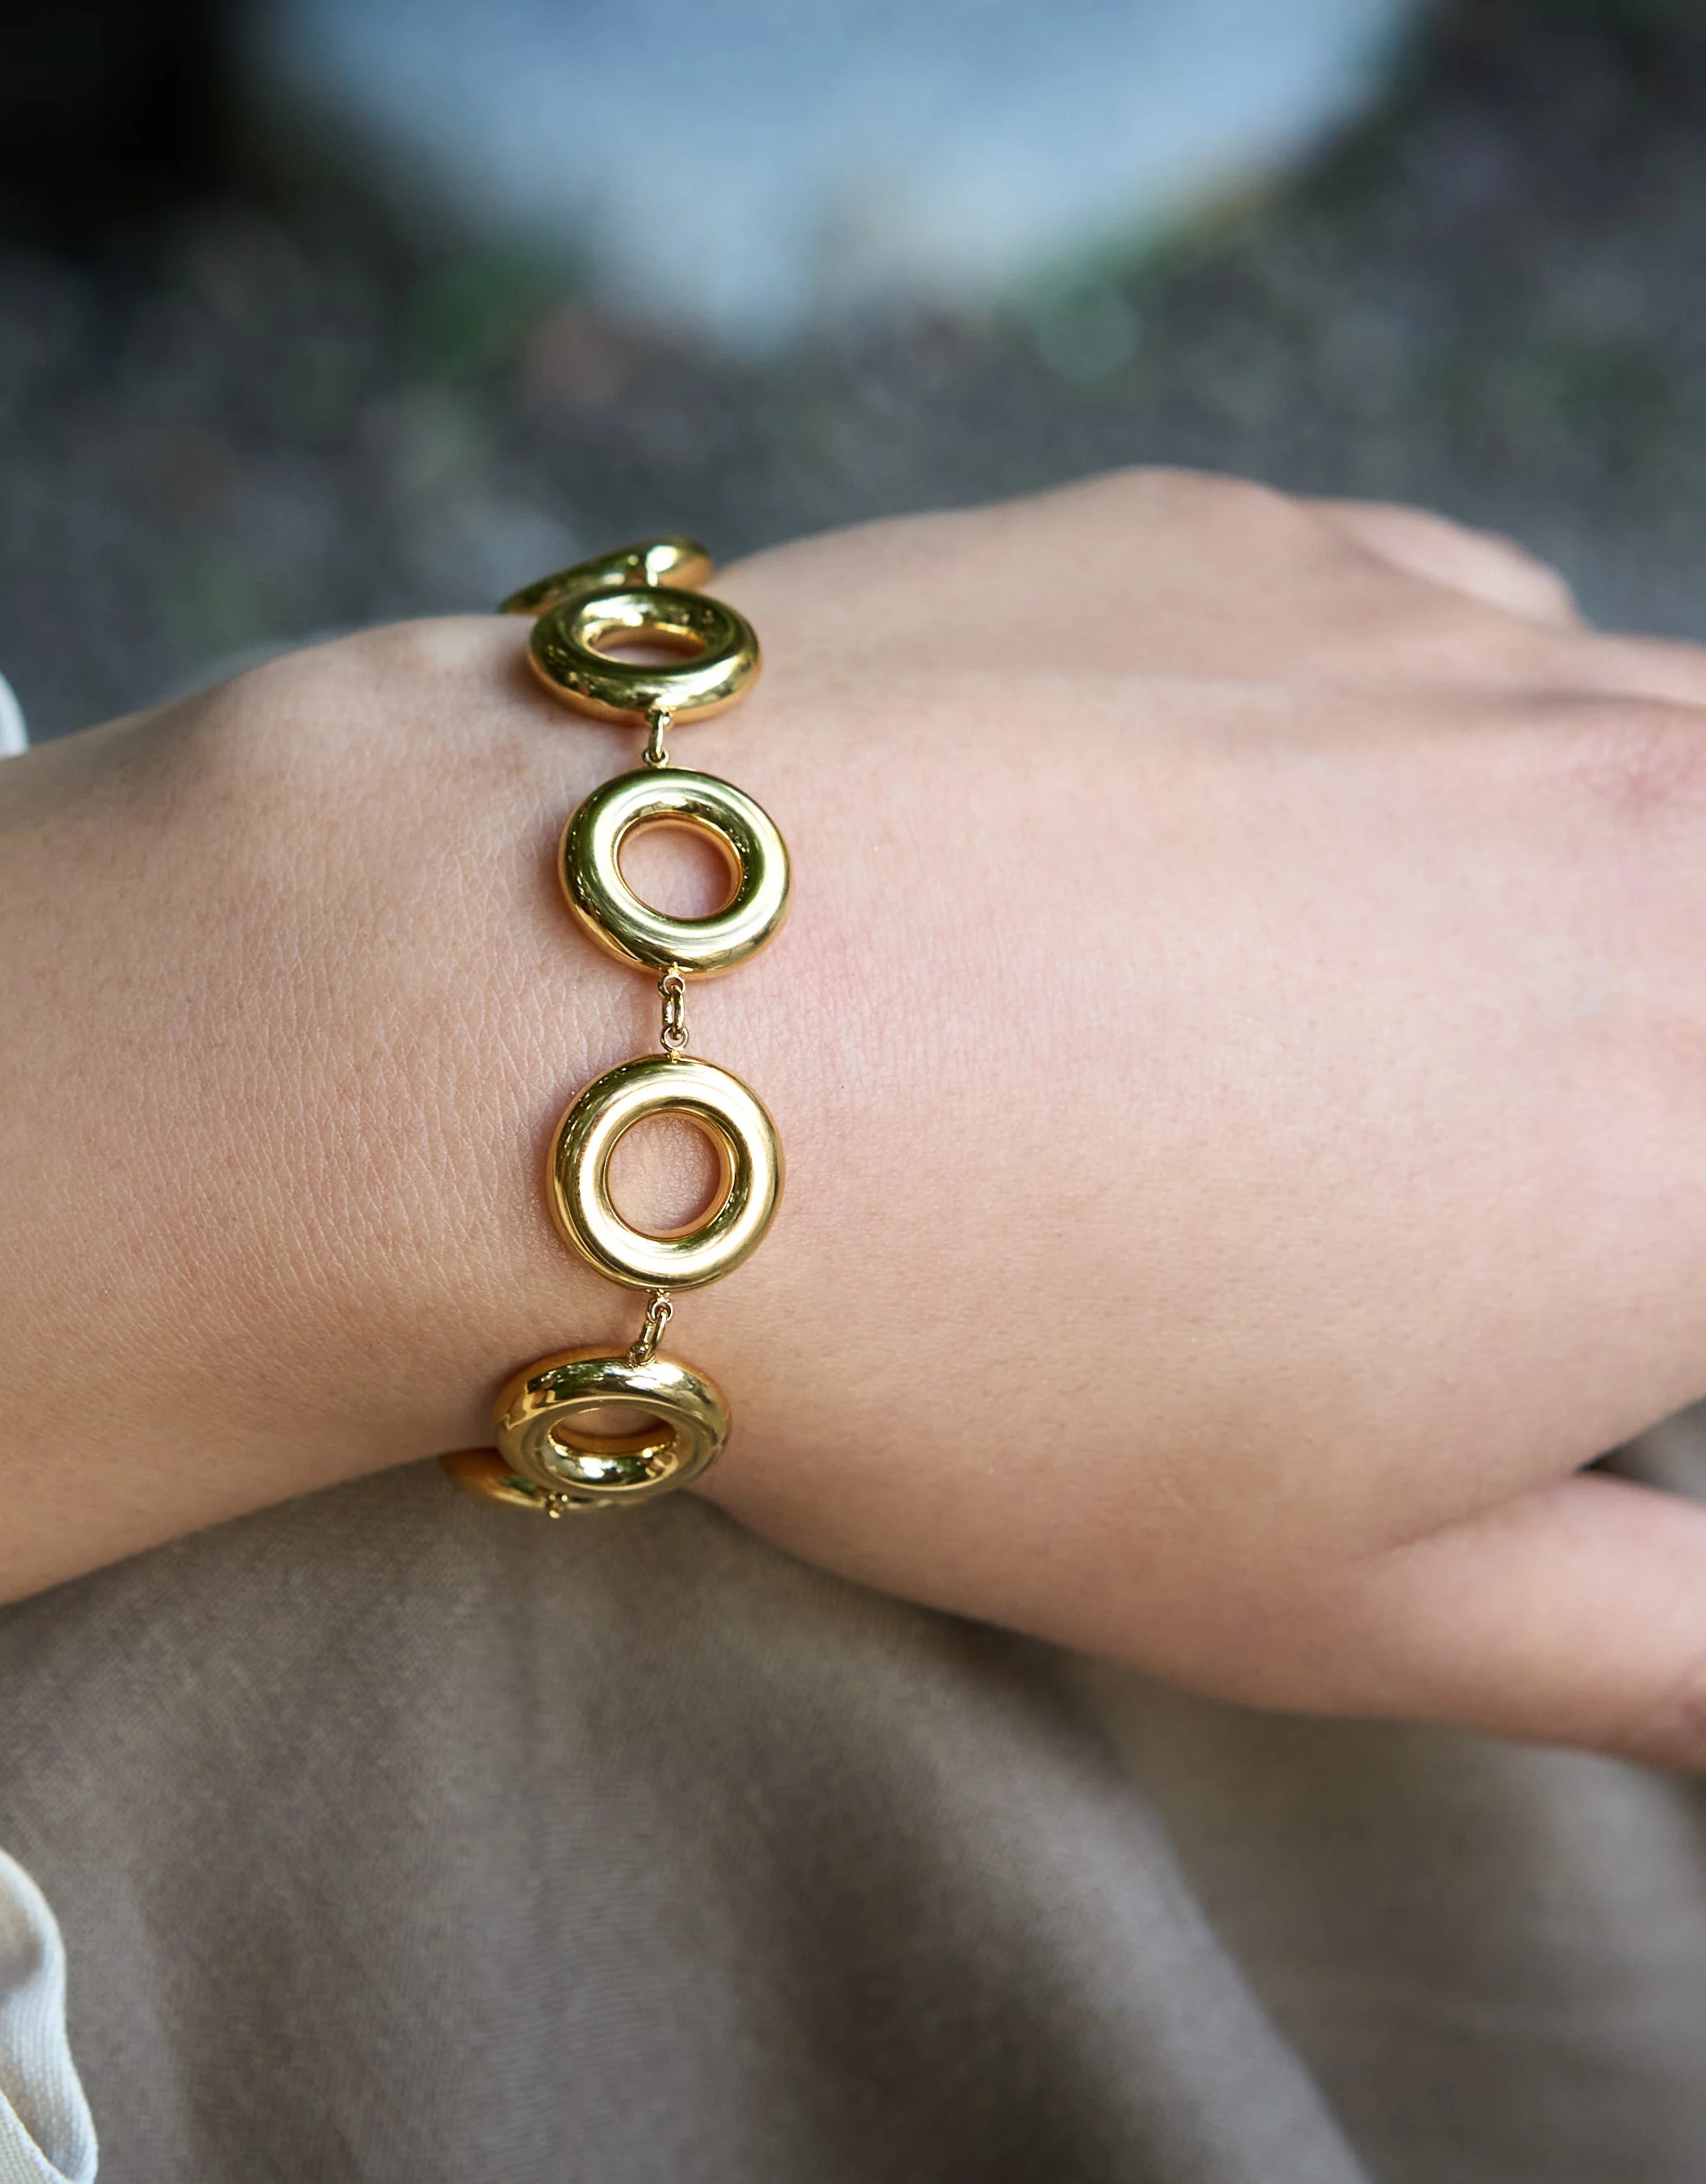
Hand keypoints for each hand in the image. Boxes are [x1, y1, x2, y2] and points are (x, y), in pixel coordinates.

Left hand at [0, 473, 1705, 1765]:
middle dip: (1668, 1078)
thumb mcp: (1346, 1602)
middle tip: (1482, 1193)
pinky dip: (1458, 738)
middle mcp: (1660, 845)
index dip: (1664, 1270)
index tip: (1581, 1317)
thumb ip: (1656, 1645)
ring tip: (1403, 1038)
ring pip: (1675, 759)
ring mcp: (1469, 650)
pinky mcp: (1278, 538)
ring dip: (1614, 894)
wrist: (587, 1024)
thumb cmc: (972, 1360)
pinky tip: (1287, 843)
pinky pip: (1479, 623)